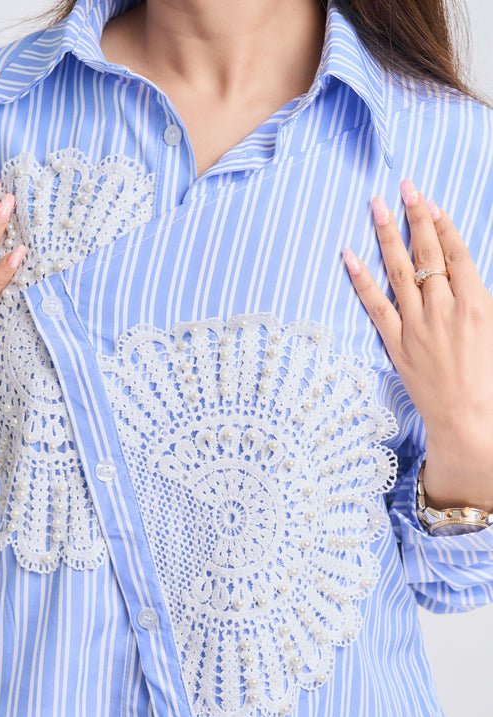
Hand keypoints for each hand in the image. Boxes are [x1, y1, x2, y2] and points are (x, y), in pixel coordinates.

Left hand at [343, 179, 492, 510]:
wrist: (470, 419)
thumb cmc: (491, 379)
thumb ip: (481, 300)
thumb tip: (467, 279)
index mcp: (476, 303)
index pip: (456, 254)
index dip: (444, 226)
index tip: (433, 203)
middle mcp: (445, 308)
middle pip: (427, 253)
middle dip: (416, 216)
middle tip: (405, 186)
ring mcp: (417, 325)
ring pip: (399, 272)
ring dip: (387, 236)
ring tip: (377, 205)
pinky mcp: (397, 344)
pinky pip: (375, 306)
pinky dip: (360, 280)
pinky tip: (348, 256)